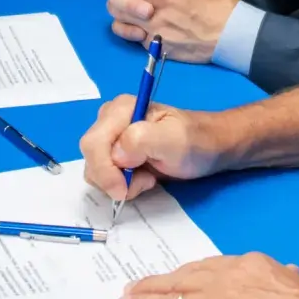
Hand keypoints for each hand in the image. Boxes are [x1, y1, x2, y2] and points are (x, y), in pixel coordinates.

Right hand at [79, 93, 222, 201]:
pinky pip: (104, 177)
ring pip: (94, 170)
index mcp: (120, 109)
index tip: (124, 189)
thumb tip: (115, 155)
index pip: (93, 143)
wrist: (208, 149)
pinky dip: (122, 185)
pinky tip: (144, 178)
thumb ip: (141, 140)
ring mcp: (111, 139)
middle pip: (90, 158)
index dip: (104, 170)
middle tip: (145, 181)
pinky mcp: (115, 156)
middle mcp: (110, 121)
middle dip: (113, 178)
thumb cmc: (194, 141)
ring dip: (119, 184)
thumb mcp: (173, 138)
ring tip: (148, 178)